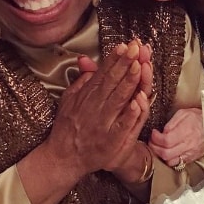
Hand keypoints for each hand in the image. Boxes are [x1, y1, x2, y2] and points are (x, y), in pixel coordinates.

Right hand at [46, 41, 150, 177]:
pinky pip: (123, 125)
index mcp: (86, 96)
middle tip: (135, 49)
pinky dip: (131, 113)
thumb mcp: (69, 100)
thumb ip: (81, 80)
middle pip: (112, 83)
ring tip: (139, 66)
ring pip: (119, 100)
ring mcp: (103, 124)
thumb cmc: (68, 127)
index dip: (114, 59)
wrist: (64, 158)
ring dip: (130, 82)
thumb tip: (88, 61)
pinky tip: (139, 100)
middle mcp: (94, 108)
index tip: (124, 45)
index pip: (102, 74)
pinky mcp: (112, 141)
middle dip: (125, 64)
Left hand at [149, 108, 203, 167]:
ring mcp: (189, 153)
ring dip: (160, 155)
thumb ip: (171, 123)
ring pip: (170, 161)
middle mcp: (188, 145)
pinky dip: (169, 159)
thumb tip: (162, 132)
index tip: (154, 133)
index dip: (156, 138)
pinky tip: (166, 152)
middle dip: (154, 148)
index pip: (166, 140)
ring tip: (158, 147)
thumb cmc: (198, 118)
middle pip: (166, 153)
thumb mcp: (183, 113)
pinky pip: (177, 163)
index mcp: (186, 132)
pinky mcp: (191, 158)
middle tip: (152, 141)